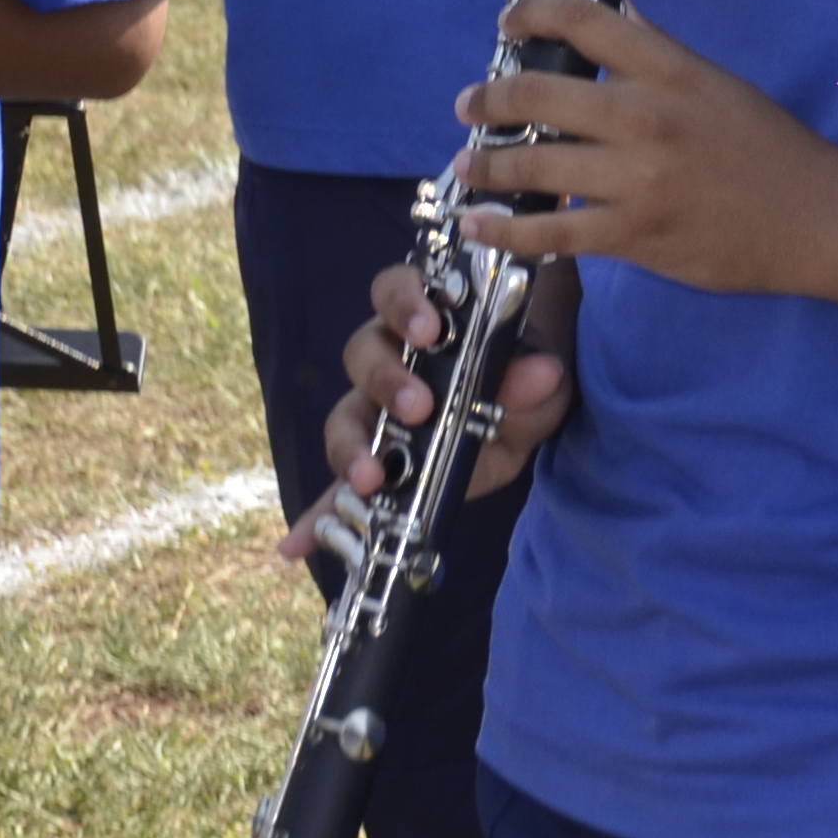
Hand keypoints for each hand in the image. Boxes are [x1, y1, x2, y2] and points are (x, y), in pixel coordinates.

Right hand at [294, 257, 574, 549]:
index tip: (428, 330)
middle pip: (362, 354)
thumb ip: (534, 378)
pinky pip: (334, 490)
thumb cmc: (525, 382)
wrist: (527, 424)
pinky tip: (297, 545)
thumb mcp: (540, 381)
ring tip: (371, 476)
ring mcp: (373, 414)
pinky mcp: (373, 467)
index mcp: (424, 322)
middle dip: (385, 380)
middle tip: (418, 407)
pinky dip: (317, 516)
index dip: (404, 303)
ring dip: (352, 446)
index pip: (394, 291)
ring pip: (344, 416)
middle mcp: (387, 359)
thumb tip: (540, 372)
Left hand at [450, 0, 837, 294]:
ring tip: (466, 164)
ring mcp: (636, 179)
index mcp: (668, 69)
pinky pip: (551, 234)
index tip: (508, 23)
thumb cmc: (767, 145)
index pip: (584, 22)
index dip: (534, 14)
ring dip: (486, 164)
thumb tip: (618, 11)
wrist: (813, 216)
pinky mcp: (633, 235)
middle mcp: (645, 117)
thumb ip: (658, 49)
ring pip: (533, 166)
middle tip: (469, 105)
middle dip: (489, 99)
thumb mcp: (714, 80)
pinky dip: (504, 231)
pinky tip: (478, 225)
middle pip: (538, 95)